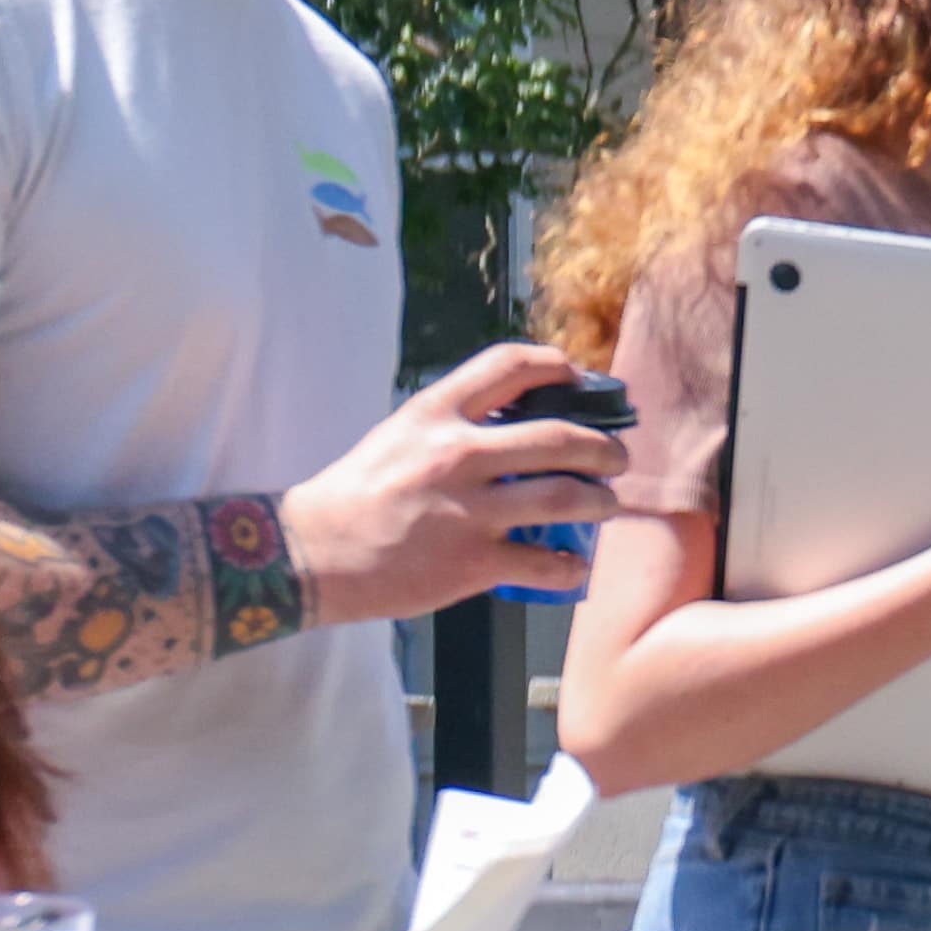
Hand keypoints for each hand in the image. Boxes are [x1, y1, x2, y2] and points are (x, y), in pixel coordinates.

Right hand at [281, 341, 626, 622]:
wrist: (315, 553)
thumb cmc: (356, 495)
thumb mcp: (399, 435)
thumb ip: (452, 426)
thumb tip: (511, 425)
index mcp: (435, 413)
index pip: (508, 366)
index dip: (554, 365)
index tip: (576, 375)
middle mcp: (457, 454)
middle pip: (559, 436)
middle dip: (603, 447)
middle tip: (616, 458)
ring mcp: (469, 510)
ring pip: (565, 497)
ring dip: (600, 501)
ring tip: (607, 504)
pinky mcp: (473, 563)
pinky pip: (545, 563)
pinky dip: (570, 566)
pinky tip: (575, 565)